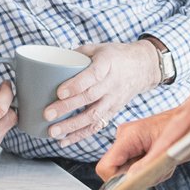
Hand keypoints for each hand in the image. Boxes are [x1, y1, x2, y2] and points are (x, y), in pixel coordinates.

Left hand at [40, 39, 164, 144]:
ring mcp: (113, 100)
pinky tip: (64, 141)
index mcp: (107, 64)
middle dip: (67, 107)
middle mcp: (112, 84)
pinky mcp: (113, 111)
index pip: (93, 75)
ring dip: (72, 126)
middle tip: (47, 114)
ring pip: (93, 115)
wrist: (142, 68)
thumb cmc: (115, 56)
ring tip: (53, 132)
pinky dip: (80, 135)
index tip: (59, 92)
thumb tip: (53, 61)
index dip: (76, 85)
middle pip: (89, 97)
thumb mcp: (99, 48)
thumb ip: (77, 54)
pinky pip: (97, 126)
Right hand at [96, 107, 173, 179]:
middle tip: (157, 170)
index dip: (116, 181)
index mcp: (128, 136)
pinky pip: (135, 167)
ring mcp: (128, 141)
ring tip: (162, 164)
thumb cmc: (184, 130)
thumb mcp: (165, 151)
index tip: (135, 184)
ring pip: (127, 171)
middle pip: (116, 172)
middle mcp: (124, 137)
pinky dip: (148, 170)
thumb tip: (129, 180)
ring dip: (146, 174)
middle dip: (136, 177)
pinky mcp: (134, 146)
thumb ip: (145, 166)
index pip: (105, 167)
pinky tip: (160, 161)